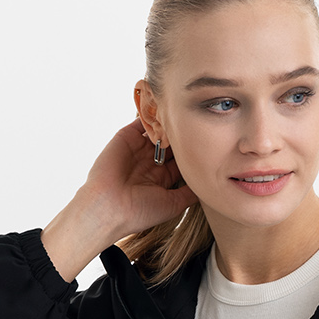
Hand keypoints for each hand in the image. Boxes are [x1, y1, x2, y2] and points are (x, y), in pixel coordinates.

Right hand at [42, 119, 199, 281]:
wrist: (109, 207)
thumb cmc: (140, 211)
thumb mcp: (173, 204)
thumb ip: (190, 192)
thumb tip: (209, 184)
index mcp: (163, 177)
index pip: (183, 158)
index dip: (195, 151)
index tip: (209, 142)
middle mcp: (152, 161)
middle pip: (173, 141)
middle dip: (184, 133)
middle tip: (200, 124)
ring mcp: (139, 148)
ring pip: (159, 129)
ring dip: (170, 121)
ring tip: (187, 112)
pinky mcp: (127, 136)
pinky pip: (142, 120)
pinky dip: (152, 112)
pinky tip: (166, 107)